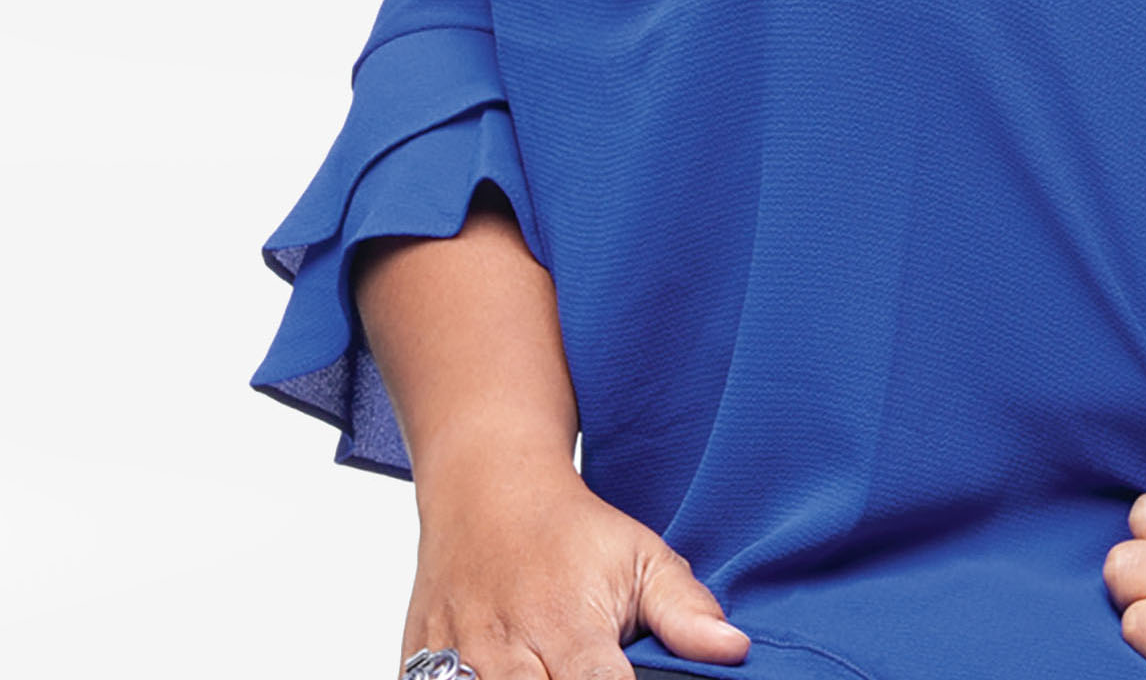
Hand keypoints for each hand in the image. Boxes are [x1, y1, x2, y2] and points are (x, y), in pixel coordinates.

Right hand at [399, 453, 748, 679]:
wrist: (486, 485)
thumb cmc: (570, 529)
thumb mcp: (640, 555)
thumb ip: (685, 609)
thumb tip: (733, 649)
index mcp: (569, 629)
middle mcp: (508, 650)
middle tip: (577, 671)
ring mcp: (454, 659)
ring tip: (545, 669)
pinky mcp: (412, 663)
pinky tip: (492, 673)